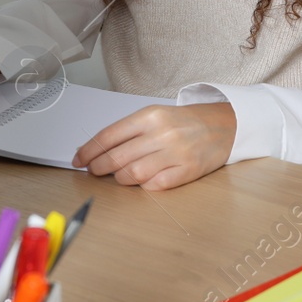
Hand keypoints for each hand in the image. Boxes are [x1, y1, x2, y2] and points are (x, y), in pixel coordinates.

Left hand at [72, 102, 235, 189]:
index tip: (79, 160)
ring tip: (119, 175)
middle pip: (117, 157)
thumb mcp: (155, 115)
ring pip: (132, 174)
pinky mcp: (187, 171)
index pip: (109, 136)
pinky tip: (142, 180)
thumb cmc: (184, 122)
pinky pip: (154, 185)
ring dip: (119, 178)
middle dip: (98, 167)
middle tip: (93, 171)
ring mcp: (176, 153)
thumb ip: (128, 131)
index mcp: (151, 116)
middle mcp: (162, 133)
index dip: (89, 150)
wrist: (223, 126)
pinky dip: (143, 185)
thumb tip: (95, 148)